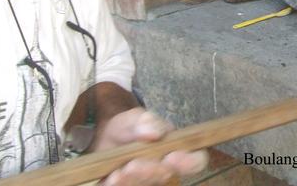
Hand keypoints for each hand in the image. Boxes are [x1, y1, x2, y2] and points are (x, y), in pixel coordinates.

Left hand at [94, 107, 208, 185]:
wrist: (100, 141)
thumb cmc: (127, 129)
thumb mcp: (135, 118)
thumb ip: (146, 121)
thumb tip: (155, 133)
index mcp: (177, 149)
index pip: (197, 160)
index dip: (189, 161)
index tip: (172, 156)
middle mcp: (165, 170)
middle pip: (167, 176)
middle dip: (152, 172)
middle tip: (134, 164)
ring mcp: (146, 182)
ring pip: (146, 185)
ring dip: (133, 180)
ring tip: (119, 172)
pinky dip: (119, 185)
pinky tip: (112, 178)